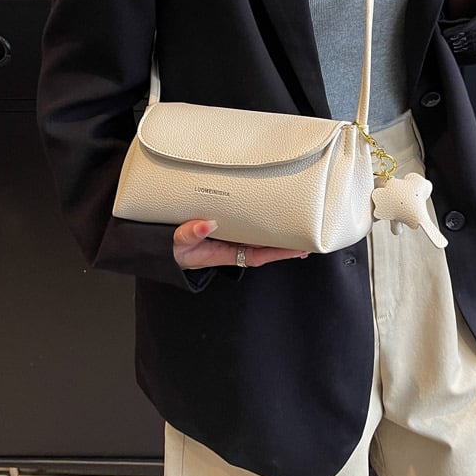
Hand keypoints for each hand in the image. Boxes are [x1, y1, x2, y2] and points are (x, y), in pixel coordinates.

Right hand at [173, 220, 309, 269]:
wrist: (165, 247)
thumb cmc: (174, 248)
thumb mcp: (179, 244)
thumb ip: (190, 234)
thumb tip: (208, 224)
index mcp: (225, 254)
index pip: (258, 255)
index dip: (278, 253)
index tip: (297, 249)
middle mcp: (233, 248)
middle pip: (266, 248)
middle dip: (287, 246)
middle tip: (310, 238)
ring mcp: (232, 239)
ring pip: (261, 239)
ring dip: (280, 235)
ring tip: (301, 229)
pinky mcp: (230, 229)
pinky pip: (252, 229)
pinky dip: (266, 226)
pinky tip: (278, 220)